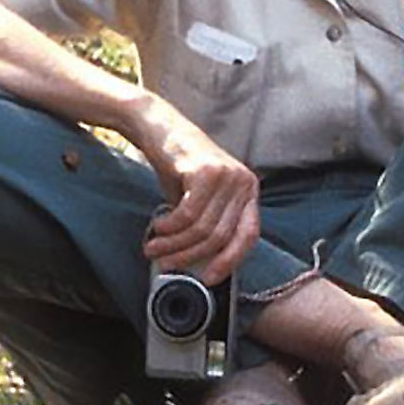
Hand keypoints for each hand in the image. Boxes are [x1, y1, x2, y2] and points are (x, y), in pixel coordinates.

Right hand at [132, 98, 260, 283]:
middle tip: (166, 262)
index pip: (248, 236)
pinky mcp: (206, 170)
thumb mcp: (200, 199)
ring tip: (154, 248)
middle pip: (221, 236)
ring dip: (174, 244)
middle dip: (190, 255)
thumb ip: (206, 226)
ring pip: (202, 228)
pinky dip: (170, 227)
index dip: (229, 261)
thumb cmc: (179, 166)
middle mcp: (244, 183)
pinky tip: (158, 227)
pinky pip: (189, 213)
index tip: (209, 277)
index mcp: (249, 192)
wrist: (159, 127)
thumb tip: (199, 263)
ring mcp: (228, 176)